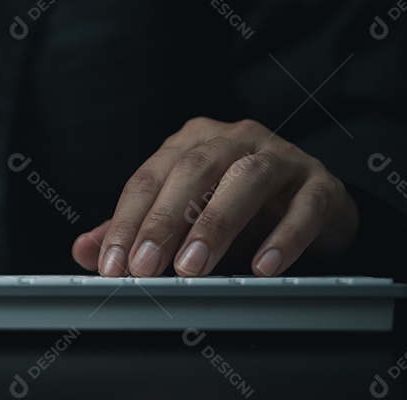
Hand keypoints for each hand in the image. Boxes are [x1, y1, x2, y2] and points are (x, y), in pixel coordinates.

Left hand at [71, 117, 358, 276]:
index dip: (127, 222)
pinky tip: (263, 267)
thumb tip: (85, 250)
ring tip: (194, 267)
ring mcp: (281, 156)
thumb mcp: (183, 220)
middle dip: (164, 221)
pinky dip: (284, 237)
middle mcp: (234, 138)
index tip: (112, 266)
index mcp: (191, 142)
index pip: (149, 177)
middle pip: (192, 171)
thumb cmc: (240, 211)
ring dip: (216, 224)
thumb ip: (134, 230)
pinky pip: (304, 205)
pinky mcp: (320, 183)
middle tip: (145, 267)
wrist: (315, 209)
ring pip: (245, 179)